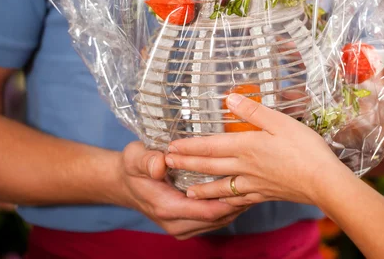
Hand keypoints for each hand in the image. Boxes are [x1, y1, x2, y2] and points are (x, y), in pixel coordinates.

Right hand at [113, 142, 246, 239]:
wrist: (124, 183)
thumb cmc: (133, 168)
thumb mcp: (135, 157)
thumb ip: (147, 161)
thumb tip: (160, 164)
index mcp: (167, 208)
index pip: (207, 210)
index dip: (230, 199)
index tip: (247, 183)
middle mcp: (176, 223)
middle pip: (218, 217)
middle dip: (239, 202)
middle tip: (259, 181)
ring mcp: (182, 227)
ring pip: (218, 220)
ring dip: (236, 205)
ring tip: (255, 185)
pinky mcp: (187, 224)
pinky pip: (213, 219)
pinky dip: (227, 207)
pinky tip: (240, 191)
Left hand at [164, 94, 342, 205]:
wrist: (322, 181)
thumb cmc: (305, 149)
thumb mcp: (280, 122)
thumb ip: (253, 111)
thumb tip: (230, 98)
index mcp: (246, 147)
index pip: (209, 146)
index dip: (188, 146)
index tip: (171, 146)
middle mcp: (245, 167)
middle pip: (209, 166)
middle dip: (187, 164)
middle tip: (167, 164)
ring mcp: (254, 183)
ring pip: (221, 187)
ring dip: (201, 187)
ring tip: (187, 190)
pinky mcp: (265, 194)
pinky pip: (239, 200)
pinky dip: (225, 201)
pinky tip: (223, 202)